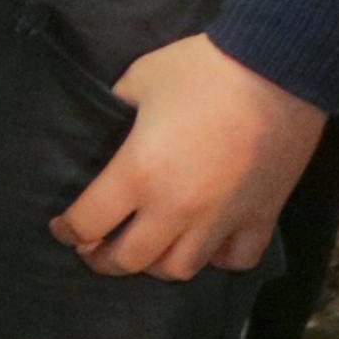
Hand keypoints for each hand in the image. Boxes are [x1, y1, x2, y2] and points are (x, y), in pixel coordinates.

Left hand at [50, 31, 326, 281]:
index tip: (61, 229)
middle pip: (131, 260)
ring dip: (156, 266)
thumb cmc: (202, 70)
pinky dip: (217, 260)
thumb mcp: (140, 79)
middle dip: (104, 260)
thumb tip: (112, 118)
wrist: (278, 69)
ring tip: (147, 250)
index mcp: (139, 174)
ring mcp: (222, 220)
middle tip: (93, 250)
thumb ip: (118, 107)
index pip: (89, 221)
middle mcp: (177, 209)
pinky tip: (207, 246)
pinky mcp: (261, 218)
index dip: (68, 230)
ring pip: (181, 269)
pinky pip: (236, 260)